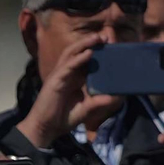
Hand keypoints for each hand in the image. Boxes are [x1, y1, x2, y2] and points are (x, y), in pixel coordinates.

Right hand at [16, 34, 121, 148]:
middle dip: (90, 42)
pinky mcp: (55, 80)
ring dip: (84, 44)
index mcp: (74, 78)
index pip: (85, 60)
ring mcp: (60, 75)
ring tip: (97, 38)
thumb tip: (116, 96)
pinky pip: (67, 66)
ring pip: (71, 54)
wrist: (46, 128)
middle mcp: (67, 73)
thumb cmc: (63, 118)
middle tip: (105, 36)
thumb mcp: (87, 109)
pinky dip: (78, 58)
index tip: (110, 44)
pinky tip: (89, 52)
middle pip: (77, 52)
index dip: (96, 51)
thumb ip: (99, 102)